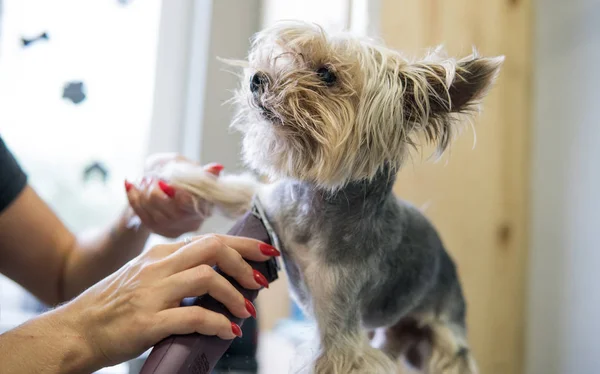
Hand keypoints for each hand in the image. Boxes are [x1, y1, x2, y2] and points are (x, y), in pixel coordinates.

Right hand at [59, 234, 279, 368]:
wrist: (74, 332)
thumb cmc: (113, 307)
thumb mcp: (144, 278)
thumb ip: (176, 272)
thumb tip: (216, 276)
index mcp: (159, 255)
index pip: (209, 239)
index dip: (242, 244)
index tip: (265, 252)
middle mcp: (157, 267)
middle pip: (213, 248)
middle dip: (244, 261)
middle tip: (260, 281)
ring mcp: (152, 292)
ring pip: (207, 278)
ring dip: (234, 294)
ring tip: (246, 310)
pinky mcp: (148, 321)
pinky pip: (193, 316)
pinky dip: (217, 323)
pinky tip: (228, 331)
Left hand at [125, 153, 222, 237]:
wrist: (167, 193)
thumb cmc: (184, 179)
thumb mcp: (195, 172)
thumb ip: (205, 172)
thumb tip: (216, 167)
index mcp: (203, 208)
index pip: (186, 201)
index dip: (172, 190)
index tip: (164, 180)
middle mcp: (188, 222)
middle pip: (162, 203)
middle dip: (153, 186)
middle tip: (151, 177)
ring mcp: (171, 228)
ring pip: (148, 206)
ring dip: (142, 189)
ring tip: (145, 180)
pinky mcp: (155, 229)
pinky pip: (138, 211)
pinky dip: (132, 195)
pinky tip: (130, 185)